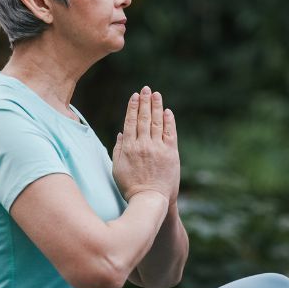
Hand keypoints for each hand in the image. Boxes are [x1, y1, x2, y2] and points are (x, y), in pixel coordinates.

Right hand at [112, 85, 179, 203]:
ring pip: (157, 122)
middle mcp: (143, 145)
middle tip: (146, 89)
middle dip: (145, 102)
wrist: (150, 199)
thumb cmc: (131, 186)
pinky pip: (170, 133)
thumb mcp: (117, 168)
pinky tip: (167, 111)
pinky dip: (169, 121)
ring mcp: (158, 148)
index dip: (133, 107)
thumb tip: (121, 133)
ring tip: (156, 94)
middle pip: (143, 118)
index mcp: (129, 148)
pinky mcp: (171, 153)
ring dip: (157, 106)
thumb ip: (118, 149)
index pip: (130, 122)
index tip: (135, 96)